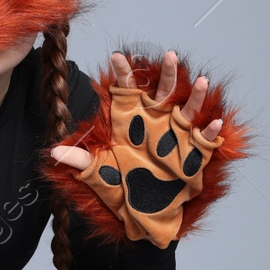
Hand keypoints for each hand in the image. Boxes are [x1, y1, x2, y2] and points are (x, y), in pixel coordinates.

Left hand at [50, 51, 225, 247]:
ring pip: (188, 109)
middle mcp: (155, 122)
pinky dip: (210, 131)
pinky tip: (214, 123)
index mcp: (131, 122)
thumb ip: (81, 160)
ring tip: (201, 81)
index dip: (122, 72)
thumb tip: (54, 152)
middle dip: (167, 73)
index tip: (117, 56)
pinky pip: (204, 139)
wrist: (144, 214)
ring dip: (196, 96)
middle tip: (169, 55)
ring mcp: (176, 136)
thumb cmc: (122, 188)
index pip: (126, 90)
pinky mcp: (193, 153)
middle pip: (162, 90)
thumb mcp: (99, 174)